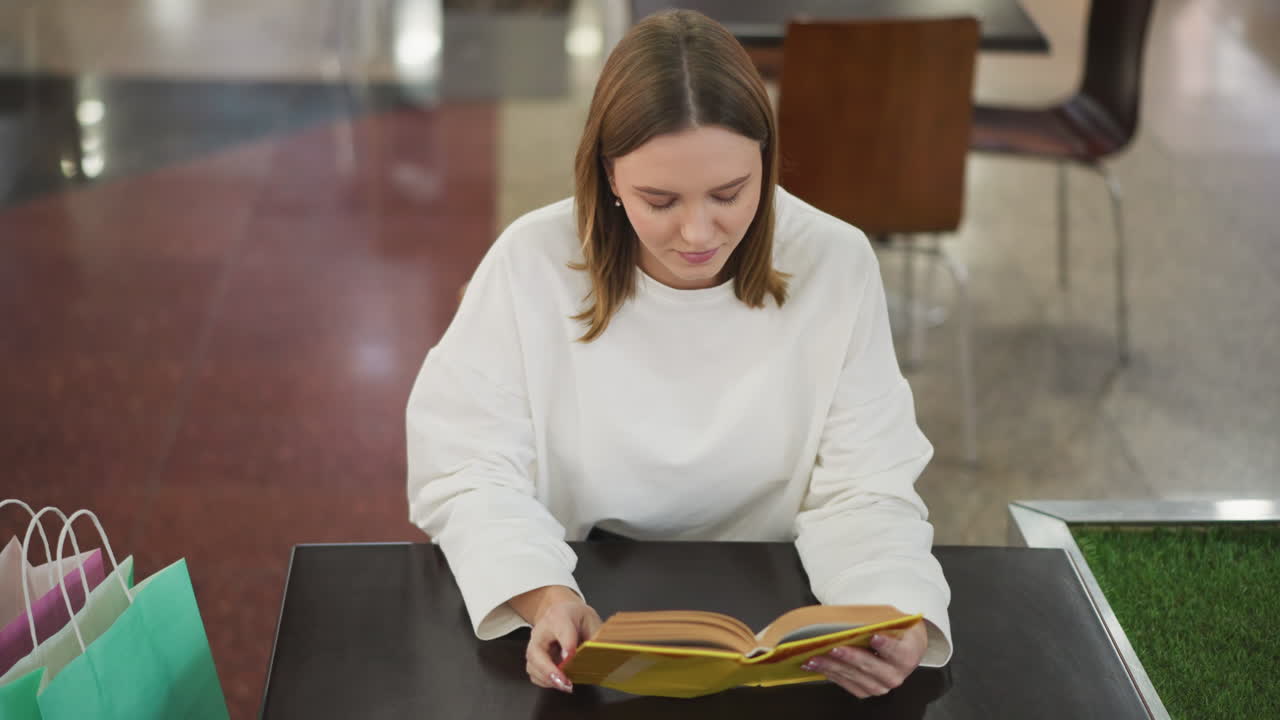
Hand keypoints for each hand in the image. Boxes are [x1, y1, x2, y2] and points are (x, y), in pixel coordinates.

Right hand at [517, 587, 601, 692]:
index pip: (561, 629)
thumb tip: (596, 657)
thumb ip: (593, 638)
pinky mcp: (534, 658)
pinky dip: (545, 681)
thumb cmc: (578, 618)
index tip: (571, 654)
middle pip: (536, 652)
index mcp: (560, 616)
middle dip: (549, 670)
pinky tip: (559, 682)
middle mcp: (542, 630)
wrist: (563, 612)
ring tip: (566, 685)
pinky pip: (534, 673)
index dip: (567, 643)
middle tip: (564, 681)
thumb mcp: (592, 621)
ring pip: (532, 665)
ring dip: (548, 679)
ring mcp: (535, 644)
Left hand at [801, 622, 927, 698]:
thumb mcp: (891, 620)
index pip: (899, 651)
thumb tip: (857, 619)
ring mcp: (881, 685)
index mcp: (907, 654)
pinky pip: (847, 684)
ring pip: (856, 678)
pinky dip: (830, 674)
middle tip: (833, 648)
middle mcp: (896, 674)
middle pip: (872, 667)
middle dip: (850, 658)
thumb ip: (879, 621)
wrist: (900, 645)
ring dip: (833, 667)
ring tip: (816, 658)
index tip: (873, 636)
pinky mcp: (867, 690)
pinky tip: (817, 665)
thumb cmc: (893, 630)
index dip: (886, 645)